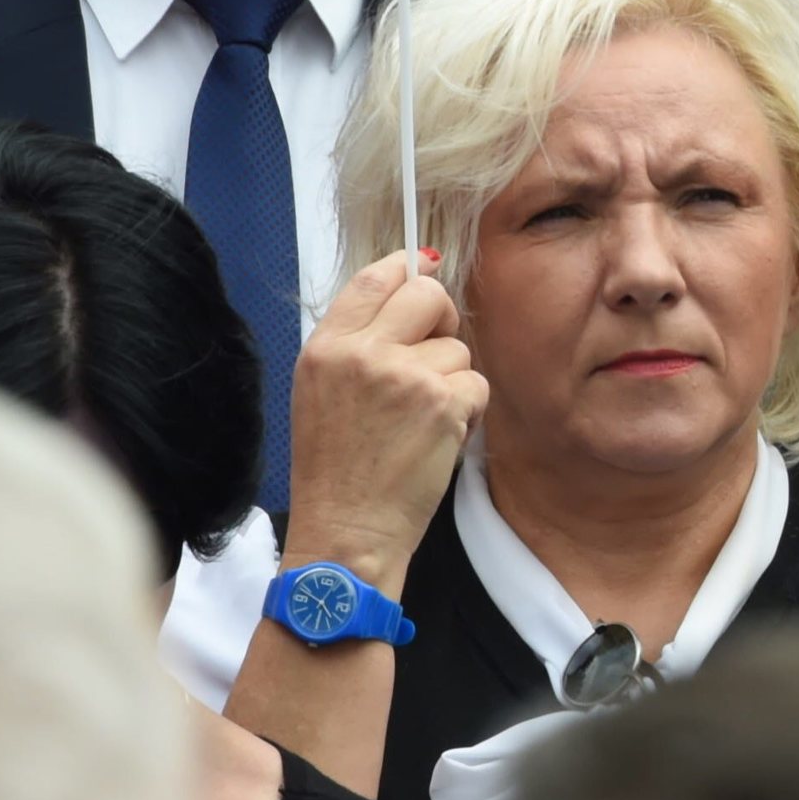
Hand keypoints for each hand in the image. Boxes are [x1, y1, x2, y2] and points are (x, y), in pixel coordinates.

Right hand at [283, 250, 486, 592]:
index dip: (408, 269)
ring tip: (419, 421)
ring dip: (451, 380)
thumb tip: (409, 281)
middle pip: (428, 294)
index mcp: (326, 347)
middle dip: (442, 319)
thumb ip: (359, 341)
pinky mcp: (442, 403)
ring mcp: (405, 376)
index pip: (374, 279)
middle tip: (432, 356)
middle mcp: (363, 353)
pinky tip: (437, 437)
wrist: (346, 531)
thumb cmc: (336, 468)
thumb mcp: (323, 391)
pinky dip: (467, 410)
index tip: (424, 270)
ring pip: (458, 348)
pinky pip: (476, 384)